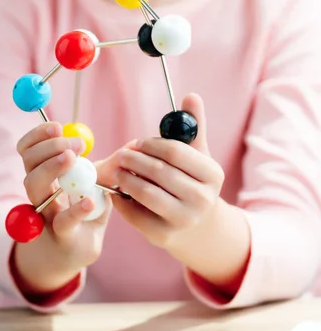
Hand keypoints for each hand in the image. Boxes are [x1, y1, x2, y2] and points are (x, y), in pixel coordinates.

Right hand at [17, 121, 111, 268]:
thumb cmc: (83, 213)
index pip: (28, 148)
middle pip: (29, 163)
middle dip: (48, 148)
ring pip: (35, 186)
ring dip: (51, 168)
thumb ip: (109, 167)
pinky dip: (76, 210)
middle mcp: (39, 192)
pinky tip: (88, 201)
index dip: (37, 135)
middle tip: (73, 145)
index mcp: (43, 174)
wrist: (74, 253)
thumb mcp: (95, 186)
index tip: (57, 126)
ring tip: (71, 159)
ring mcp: (46, 214)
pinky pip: (64, 221)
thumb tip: (133, 145)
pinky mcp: (63, 236)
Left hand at [107, 94, 224, 249]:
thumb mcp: (198, 155)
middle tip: (121, 154)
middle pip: (158, 172)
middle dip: (134, 159)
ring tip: (118, 170)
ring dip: (126, 178)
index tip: (138, 141)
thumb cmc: (194, 182)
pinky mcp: (164, 236)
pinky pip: (135, 214)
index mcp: (212, 174)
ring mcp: (184, 220)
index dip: (151, 144)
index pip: (175, 152)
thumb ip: (192, 125)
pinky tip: (117, 191)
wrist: (199, 228)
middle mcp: (202, 199)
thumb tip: (191, 95)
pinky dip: (122, 200)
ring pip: (145, 193)